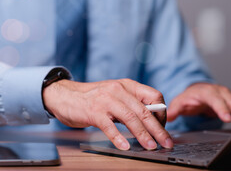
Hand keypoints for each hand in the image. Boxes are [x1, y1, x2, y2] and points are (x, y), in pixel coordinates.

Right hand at [43, 79, 173, 149]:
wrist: (64, 95)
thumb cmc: (91, 98)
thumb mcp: (114, 95)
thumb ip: (130, 103)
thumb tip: (151, 120)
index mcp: (126, 85)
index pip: (154, 96)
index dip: (161, 113)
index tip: (163, 127)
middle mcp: (117, 90)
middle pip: (144, 110)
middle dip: (158, 129)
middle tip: (166, 142)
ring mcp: (105, 100)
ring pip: (130, 118)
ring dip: (143, 134)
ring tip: (150, 146)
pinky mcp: (93, 111)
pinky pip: (109, 126)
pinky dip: (118, 137)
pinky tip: (124, 146)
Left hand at [167, 83, 230, 126]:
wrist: (197, 90)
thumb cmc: (189, 98)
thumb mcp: (179, 102)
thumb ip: (174, 110)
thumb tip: (168, 117)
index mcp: (206, 92)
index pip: (215, 99)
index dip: (221, 108)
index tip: (227, 118)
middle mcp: (220, 91)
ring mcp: (229, 95)